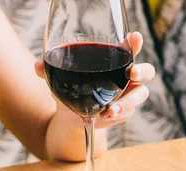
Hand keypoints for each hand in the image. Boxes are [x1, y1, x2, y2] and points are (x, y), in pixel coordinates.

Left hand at [34, 31, 154, 128]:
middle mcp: (127, 77)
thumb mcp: (59, 79)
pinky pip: (127, 113)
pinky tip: (104, 116)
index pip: (129, 49)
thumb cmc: (70, 89)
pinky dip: (116, 115)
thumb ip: (49, 71)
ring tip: (112, 109)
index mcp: (114, 61)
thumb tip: (38, 67)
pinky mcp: (125, 112)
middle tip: (132, 74)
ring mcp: (128, 95)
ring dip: (127, 102)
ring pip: (140, 95)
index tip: (134, 38)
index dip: (134, 43)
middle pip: (147, 71)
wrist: (70, 116)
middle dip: (142, 71)